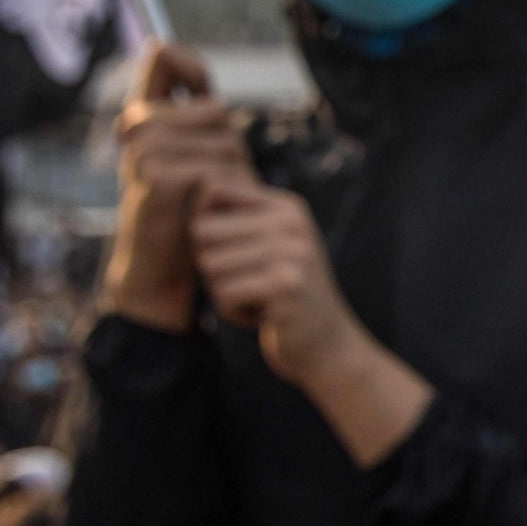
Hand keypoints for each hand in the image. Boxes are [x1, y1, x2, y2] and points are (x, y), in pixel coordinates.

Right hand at [104, 44, 245, 331]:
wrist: (160, 270)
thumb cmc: (183, 212)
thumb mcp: (196, 157)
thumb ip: (195, 117)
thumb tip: (169, 49)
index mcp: (146, 117)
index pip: (164, 58)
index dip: (188, 65)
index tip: (201, 89)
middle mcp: (138, 127)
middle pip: (215, 110)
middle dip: (230, 147)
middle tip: (211, 183)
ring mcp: (144, 150)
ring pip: (222, 140)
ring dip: (232, 174)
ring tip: (207, 199)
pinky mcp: (156, 176)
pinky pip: (214, 169)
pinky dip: (225, 193)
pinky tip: (206, 211)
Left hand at [189, 171, 430, 464]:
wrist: (328, 345)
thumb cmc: (286, 293)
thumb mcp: (270, 244)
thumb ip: (239, 215)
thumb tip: (197, 180)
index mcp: (287, 206)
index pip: (212, 190)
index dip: (206, 225)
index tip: (232, 252)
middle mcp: (293, 224)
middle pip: (202, 231)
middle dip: (213, 264)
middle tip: (248, 282)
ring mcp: (293, 255)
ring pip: (209, 265)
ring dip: (224, 290)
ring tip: (258, 298)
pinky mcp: (287, 290)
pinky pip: (224, 294)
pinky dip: (233, 311)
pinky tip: (263, 315)